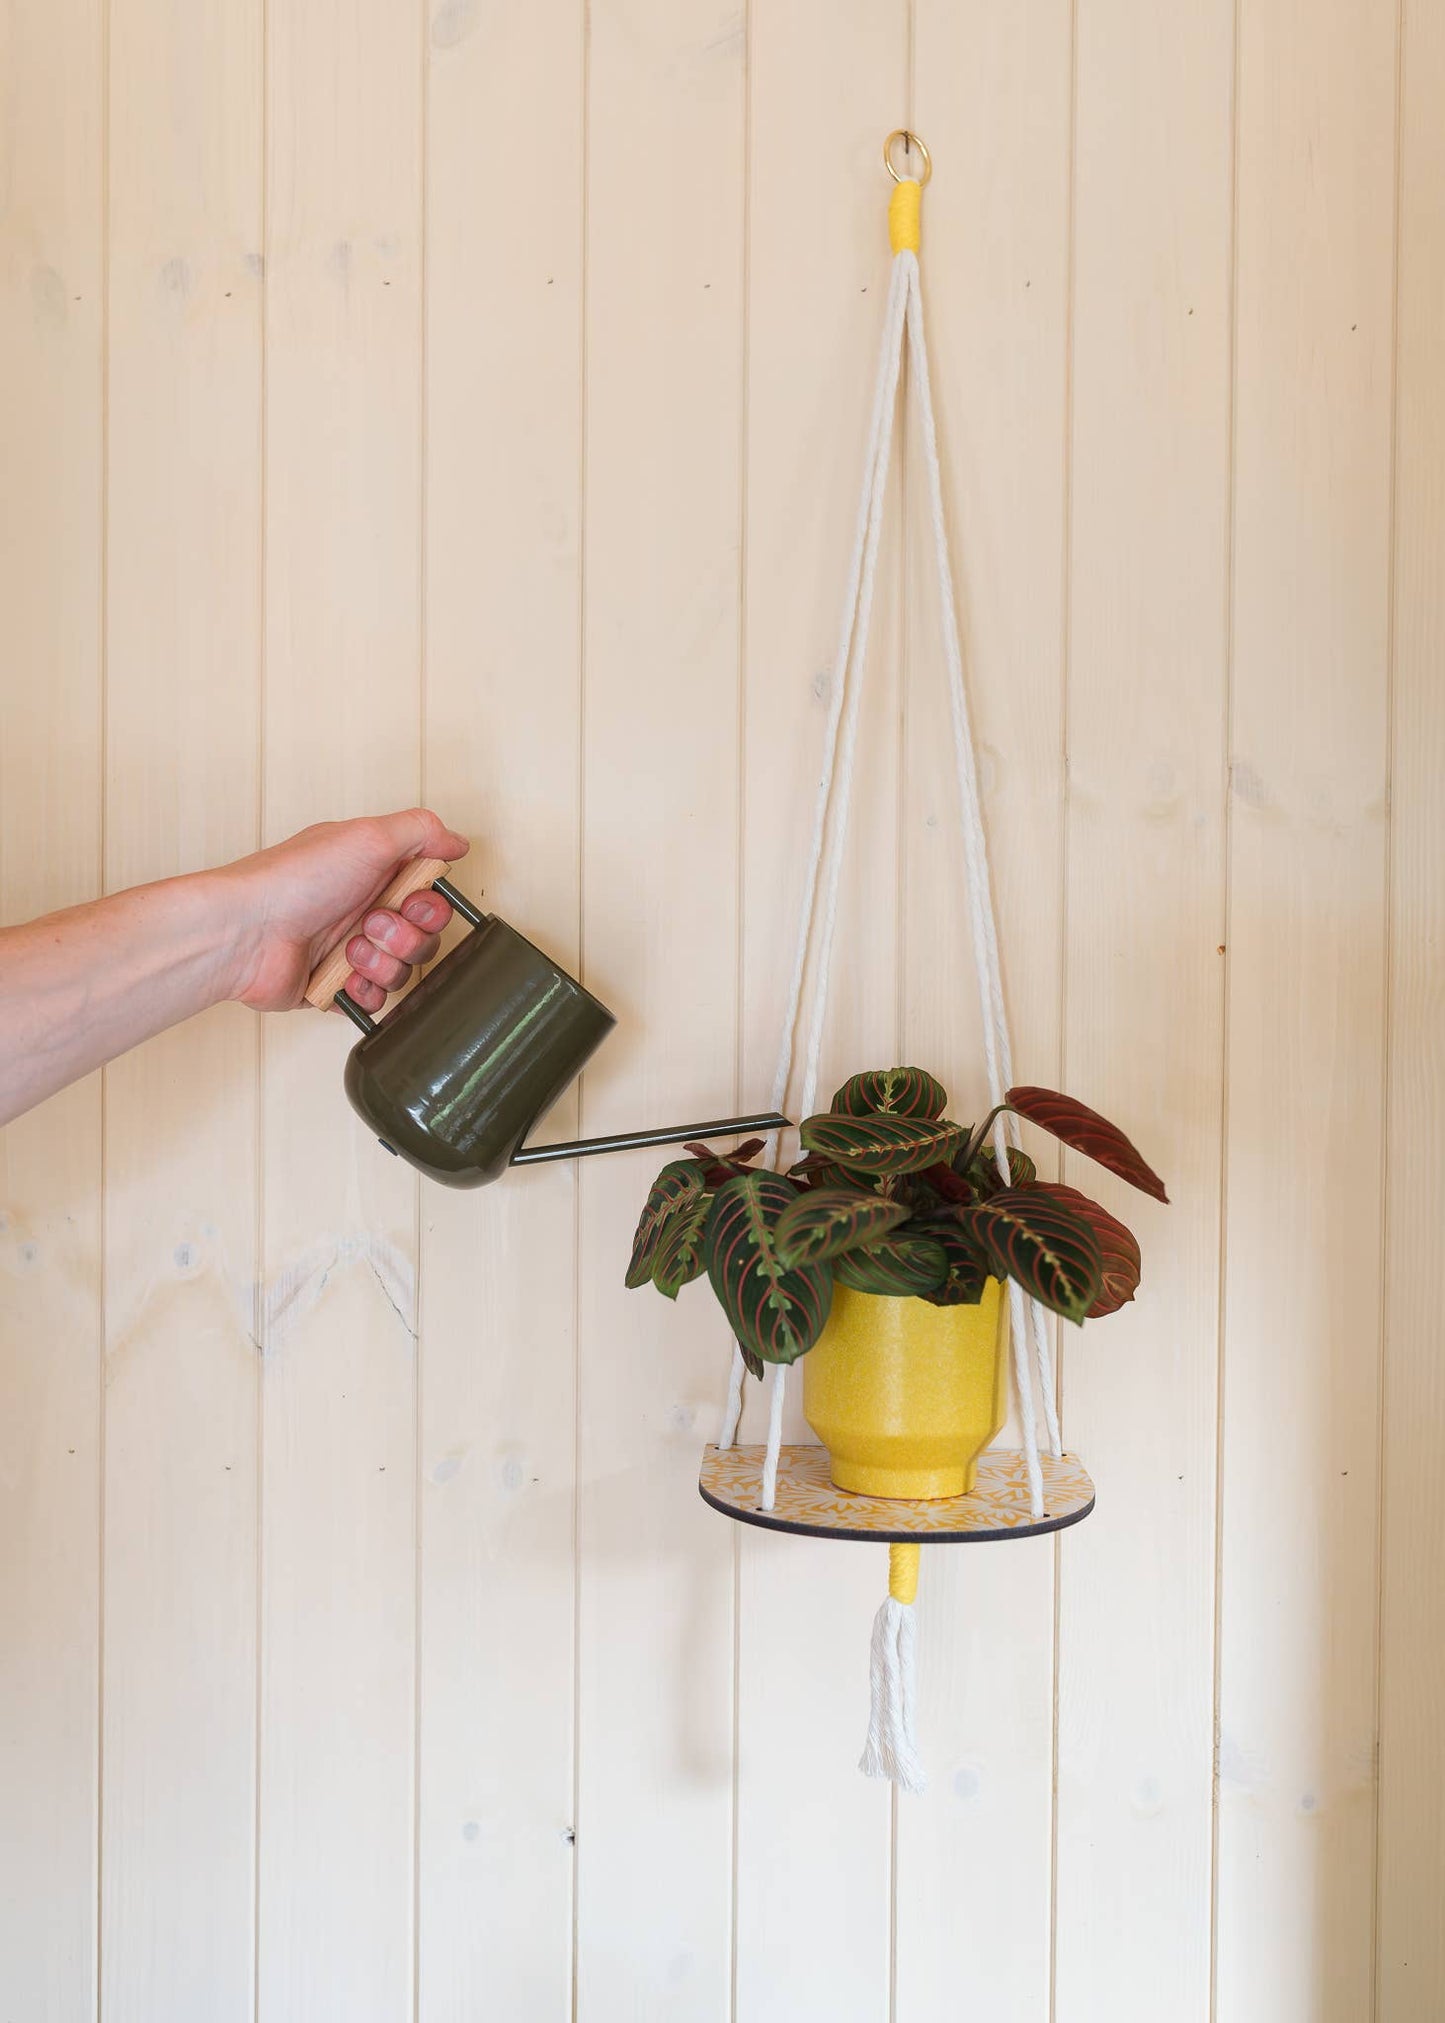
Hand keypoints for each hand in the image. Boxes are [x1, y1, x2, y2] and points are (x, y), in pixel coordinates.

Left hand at [224, 809, 469, 1013]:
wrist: (247, 931)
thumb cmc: (296, 879)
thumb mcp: (367, 836)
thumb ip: (421, 830)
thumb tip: (457, 840)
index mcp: (373, 872)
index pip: (429, 894)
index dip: (430, 904)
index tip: (413, 900)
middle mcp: (363, 908)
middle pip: (423, 935)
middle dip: (407, 935)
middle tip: (373, 924)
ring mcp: (349, 948)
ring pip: (403, 970)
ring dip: (382, 961)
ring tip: (348, 950)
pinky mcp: (335, 984)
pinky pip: (377, 999)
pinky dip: (366, 990)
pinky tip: (344, 975)